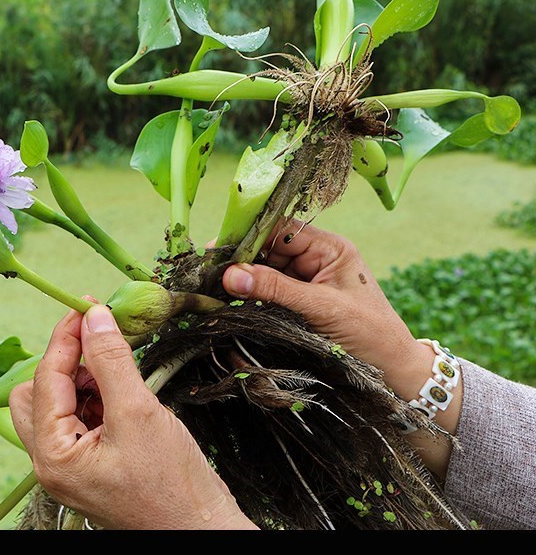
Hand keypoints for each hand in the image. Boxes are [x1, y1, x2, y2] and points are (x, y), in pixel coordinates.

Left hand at [9, 304, 257, 529]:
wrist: (200, 530)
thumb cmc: (171, 486)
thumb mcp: (139, 412)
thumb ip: (111, 360)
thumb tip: (95, 318)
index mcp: (52, 454)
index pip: (45, 379)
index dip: (66, 338)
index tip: (87, 306)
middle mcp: (52, 462)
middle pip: (36, 393)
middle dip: (65, 362)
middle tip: (98, 340)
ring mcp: (71, 465)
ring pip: (59, 405)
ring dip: (82, 378)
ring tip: (117, 367)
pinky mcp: (91, 464)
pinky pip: (81, 420)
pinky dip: (97, 397)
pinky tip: (123, 391)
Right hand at [222, 223, 429, 380]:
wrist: (393, 371)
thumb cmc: (370, 333)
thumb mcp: (321, 307)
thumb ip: (275, 289)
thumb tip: (230, 275)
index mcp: (329, 248)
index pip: (281, 229)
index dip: (248, 235)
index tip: (217, 249)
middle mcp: (316, 259)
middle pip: (268, 249)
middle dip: (241, 260)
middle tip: (208, 272)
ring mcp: (308, 282)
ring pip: (266, 272)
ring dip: (243, 280)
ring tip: (213, 287)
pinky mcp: (301, 304)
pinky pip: (270, 293)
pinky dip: (251, 297)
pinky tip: (231, 301)